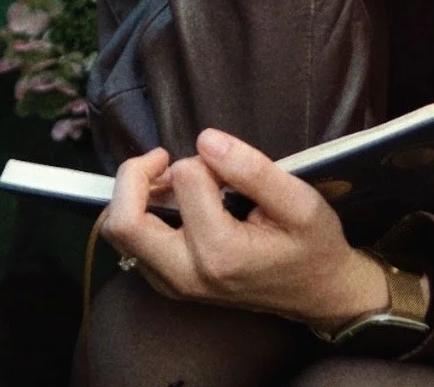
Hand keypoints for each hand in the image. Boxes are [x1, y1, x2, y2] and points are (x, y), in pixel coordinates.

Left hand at [101, 129, 389, 333]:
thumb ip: (252, 169)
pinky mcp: (166, 284)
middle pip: (122, 222)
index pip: (183, 179)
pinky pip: (130, 244)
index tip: (229, 164)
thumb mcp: (300, 201)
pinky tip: (173, 202)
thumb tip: (205, 140)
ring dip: (135, 195)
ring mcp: (172, 285)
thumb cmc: (313, 246)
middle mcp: (185, 274)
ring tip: (173, 180)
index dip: (205, 158)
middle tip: (163, 157)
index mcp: (219, 253)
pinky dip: (140, 213)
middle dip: (134, 176)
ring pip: (117, 233)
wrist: (316, 293)